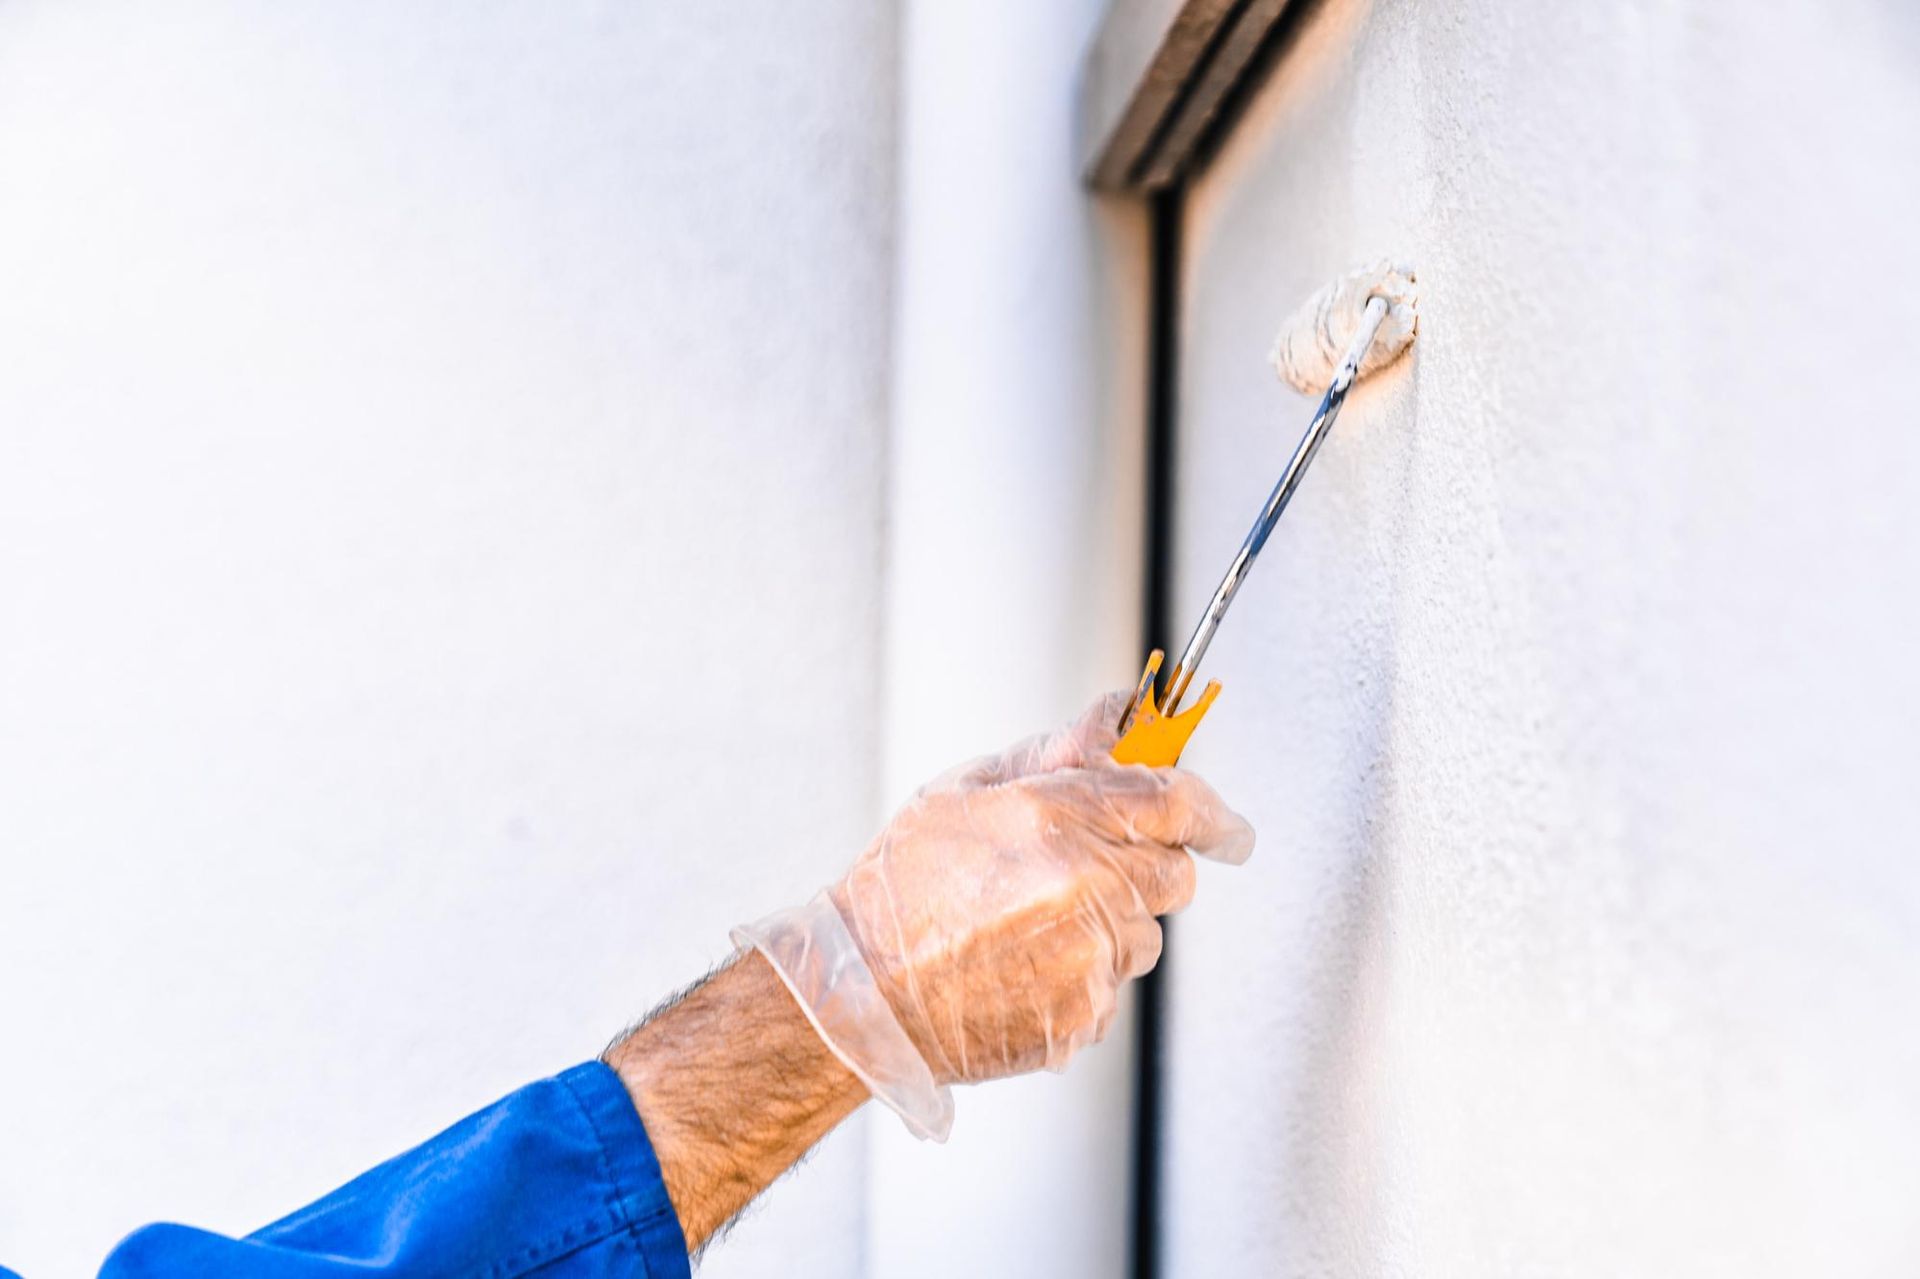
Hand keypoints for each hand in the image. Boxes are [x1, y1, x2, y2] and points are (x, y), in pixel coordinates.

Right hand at [734, 693, 1253, 1139]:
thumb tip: (1121, 713)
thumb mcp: (969, 790)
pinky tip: (1020, 968)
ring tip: (1029, 927)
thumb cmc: (902, 888)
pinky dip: (1080, 977)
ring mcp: (1089, 956)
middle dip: (1144, 869)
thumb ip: (1058, 752)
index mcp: (1057, 817)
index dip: (1212, 811)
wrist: (862, 991)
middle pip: (1174, 875)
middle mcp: (1084, 885)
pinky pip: (1112, 988)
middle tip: (1081, 873)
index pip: (1176, 801)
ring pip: (1144, 936)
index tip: (1227, 826)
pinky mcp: (1085, 1014)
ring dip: (1109, 927)